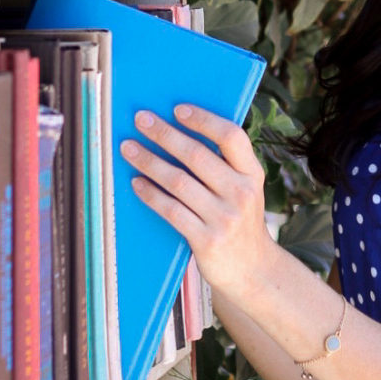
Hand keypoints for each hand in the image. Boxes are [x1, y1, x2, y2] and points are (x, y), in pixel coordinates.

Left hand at [120, 104, 271, 292]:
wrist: (253, 270)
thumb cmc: (241, 222)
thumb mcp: (246, 190)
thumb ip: (226, 166)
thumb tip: (182, 131)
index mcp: (252, 174)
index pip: (231, 137)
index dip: (204, 120)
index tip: (177, 109)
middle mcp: (241, 193)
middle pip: (198, 155)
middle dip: (165, 134)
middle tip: (141, 119)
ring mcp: (224, 218)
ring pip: (178, 181)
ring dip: (149, 161)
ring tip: (128, 148)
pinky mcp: (206, 240)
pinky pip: (171, 210)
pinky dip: (150, 194)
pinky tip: (137, 183)